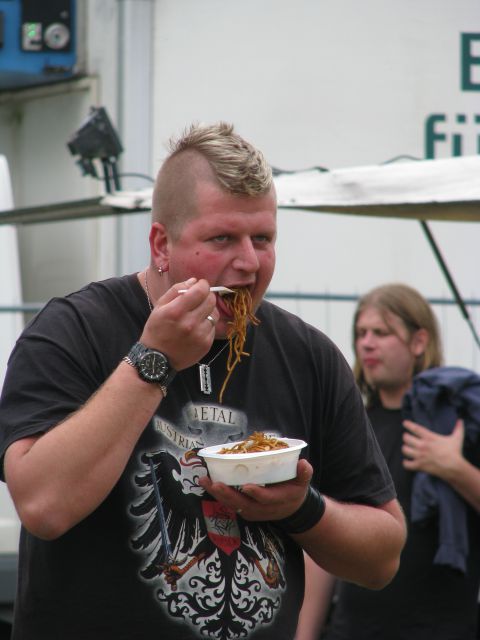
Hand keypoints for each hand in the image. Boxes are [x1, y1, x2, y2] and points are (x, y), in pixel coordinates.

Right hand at [139, 278, 218, 370]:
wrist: (157, 359)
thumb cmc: (157, 330)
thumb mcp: (160, 307)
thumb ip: (176, 290)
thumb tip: (195, 281)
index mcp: (176, 311)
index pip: (200, 290)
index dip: (203, 284)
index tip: (200, 285)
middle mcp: (189, 323)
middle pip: (211, 300)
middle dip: (207, 295)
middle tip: (199, 298)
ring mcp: (199, 335)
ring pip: (215, 313)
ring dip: (209, 310)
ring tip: (198, 313)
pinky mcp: (206, 345)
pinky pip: (213, 327)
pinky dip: (208, 323)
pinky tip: (197, 326)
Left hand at [198, 459, 312, 521]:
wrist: (292, 509)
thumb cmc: (295, 490)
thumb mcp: (303, 482)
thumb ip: (304, 473)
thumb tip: (304, 463)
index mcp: (279, 500)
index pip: (266, 499)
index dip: (257, 493)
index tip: (246, 486)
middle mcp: (263, 509)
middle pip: (244, 504)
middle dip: (228, 495)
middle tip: (216, 484)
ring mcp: (253, 511)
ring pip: (234, 505)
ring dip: (218, 495)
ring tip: (205, 482)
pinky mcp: (245, 510)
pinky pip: (230, 504)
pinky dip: (218, 496)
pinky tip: (208, 484)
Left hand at [402, 418, 464, 479]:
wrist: (454, 467)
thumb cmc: (455, 452)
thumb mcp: (456, 438)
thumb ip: (458, 428)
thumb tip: (460, 420)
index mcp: (429, 437)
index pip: (415, 428)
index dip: (408, 425)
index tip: (405, 423)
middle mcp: (423, 445)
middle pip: (406, 438)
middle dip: (405, 437)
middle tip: (407, 437)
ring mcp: (420, 456)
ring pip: (405, 450)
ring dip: (405, 449)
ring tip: (407, 448)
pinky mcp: (420, 465)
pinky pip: (406, 464)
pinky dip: (406, 463)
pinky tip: (408, 461)